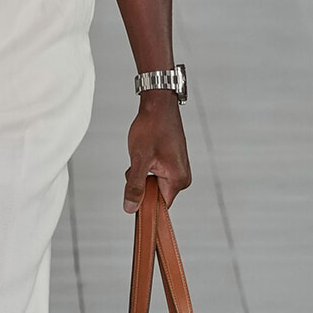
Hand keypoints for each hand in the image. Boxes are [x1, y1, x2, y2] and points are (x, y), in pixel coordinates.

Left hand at [124, 92, 190, 212]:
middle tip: (139, 165)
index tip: (133, 197)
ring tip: (143, 155)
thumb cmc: (152, 127)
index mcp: (177, 180)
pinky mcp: (173, 163)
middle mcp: (182, 178)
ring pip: (153, 184)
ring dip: (142, 175)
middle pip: (155, 195)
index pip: (160, 207)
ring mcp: (179, 170)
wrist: (158, 105)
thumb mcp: (139, 159)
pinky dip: (147, 167)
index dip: (144, 205)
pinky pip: (156, 175)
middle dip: (141, 184)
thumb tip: (130, 207)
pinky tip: (146, 153)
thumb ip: (135, 186)